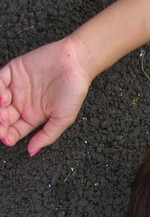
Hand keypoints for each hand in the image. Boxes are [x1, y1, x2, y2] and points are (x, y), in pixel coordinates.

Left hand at [0, 37, 91, 155]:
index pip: (14, 129)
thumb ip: (47, 136)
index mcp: (33, 116)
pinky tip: (4, 97)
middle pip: (2, 117)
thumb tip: (32, 152)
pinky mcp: (12, 71)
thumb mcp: (63, 119)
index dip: (8, 135)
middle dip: (0, 123)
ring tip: (3, 113)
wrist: (75, 64)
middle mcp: (22, 103)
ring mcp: (16, 87)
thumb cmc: (73, 92)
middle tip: (2, 125)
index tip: (7, 139)